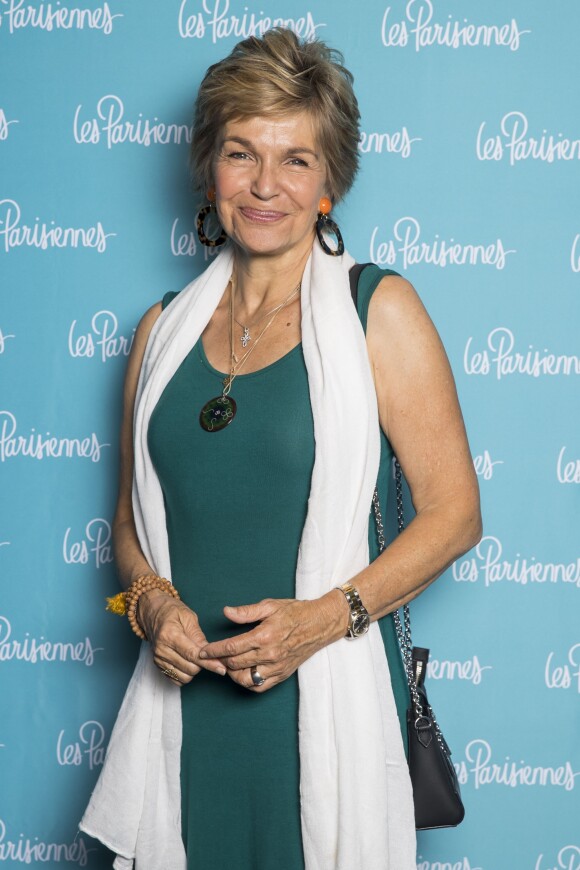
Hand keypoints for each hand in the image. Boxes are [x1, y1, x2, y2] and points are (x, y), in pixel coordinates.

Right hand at [138, 590, 226, 684]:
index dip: (209, 662)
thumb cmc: (171, 611)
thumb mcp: (188, 616)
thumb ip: (198, 636)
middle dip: (203, 664)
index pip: (192, 655)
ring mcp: (158, 659)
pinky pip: (176, 679)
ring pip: (184, 677)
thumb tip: (210, 652)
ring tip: (196, 656)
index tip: (222, 668)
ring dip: (194, 670)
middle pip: (190, 668)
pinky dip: (185, 674)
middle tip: (207, 654)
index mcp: (169, 635)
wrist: (152, 612)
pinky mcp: (158, 665)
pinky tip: (188, 662)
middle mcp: (161, 650)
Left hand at [198, 594, 346, 692]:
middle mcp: (270, 654)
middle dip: (219, 660)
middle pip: (235, 663)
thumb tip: (226, 612)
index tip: (203, 650)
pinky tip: (243, 673)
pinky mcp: (282, 675)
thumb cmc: (295, 612)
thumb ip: (246, 611)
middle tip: (212, 655)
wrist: (320, 624)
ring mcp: (277, 667)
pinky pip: (259, 686)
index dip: (214, 650)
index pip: (232, 647)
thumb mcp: (270, 605)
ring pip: (245, 679)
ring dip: (232, 673)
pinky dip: (247, 682)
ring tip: (227, 664)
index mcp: (265, 635)